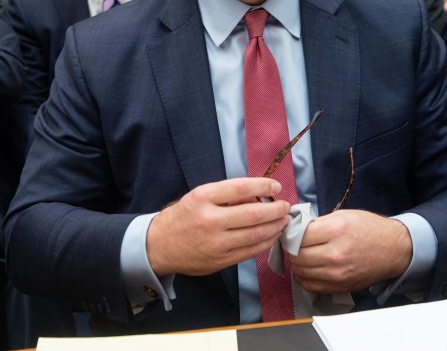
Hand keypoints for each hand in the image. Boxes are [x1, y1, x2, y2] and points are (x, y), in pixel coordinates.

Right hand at [146, 178, 290, 276]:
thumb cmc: (183, 217)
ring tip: (283, 221)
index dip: (263, 186)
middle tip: (286, 206)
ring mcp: (216, 243)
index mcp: (203, 198)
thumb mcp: (199, 196)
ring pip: (256, 235)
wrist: (160, 246)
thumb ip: (226, 195)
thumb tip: (258, 195)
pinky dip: (266, 242)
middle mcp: (210, 220)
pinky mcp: (220, 261)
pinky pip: (250, 251)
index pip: (241, 188)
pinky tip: (272, 235)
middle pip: (253, 214)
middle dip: (276, 210)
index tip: (276, 187)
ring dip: (275, 227)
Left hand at [289, 210, 411, 293]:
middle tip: (296, 244)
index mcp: (336, 231)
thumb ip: (319, 223)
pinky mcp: (340, 287)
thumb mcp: (344, 215)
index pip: (299, 236)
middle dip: (293, 249)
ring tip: (303, 255)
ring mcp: (337, 274)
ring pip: (300, 272)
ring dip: (297, 263)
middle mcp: (335, 255)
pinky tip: (307, 269)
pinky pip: (310, 286)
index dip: (293, 233)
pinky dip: (304, 277)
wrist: (394, 249)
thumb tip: (296, 229)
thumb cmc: (370, 229)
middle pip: (297, 255)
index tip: (293, 232)